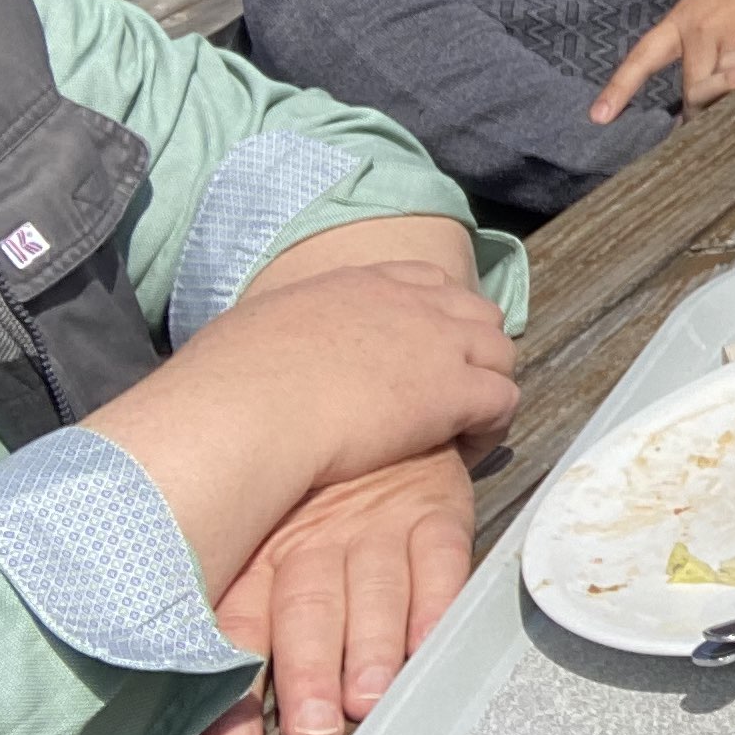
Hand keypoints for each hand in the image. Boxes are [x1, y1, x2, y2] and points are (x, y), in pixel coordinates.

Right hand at [88, 251, 515, 602]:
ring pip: (501, 353)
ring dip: (487, 387)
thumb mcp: (255, 333)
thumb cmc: (230, 383)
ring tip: (461, 428)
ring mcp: (439, 344)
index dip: (434, 318)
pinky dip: (491, 427)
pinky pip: (504, 402)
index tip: (421, 354)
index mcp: (358, 285)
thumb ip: (276, 337)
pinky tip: (462, 452)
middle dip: (471, 349)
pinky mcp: (455, 391)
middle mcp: (409, 304)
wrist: (247, 410)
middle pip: (475, 312)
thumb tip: (253, 357)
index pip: (423, 282)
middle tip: (448, 394)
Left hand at [195, 449, 475, 734]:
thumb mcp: (254, 525)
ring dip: (370, 647)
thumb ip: (231, 597)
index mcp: (263, 550)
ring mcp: (379, 523)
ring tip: (366, 697)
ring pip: (371, 591)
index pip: (242, 624)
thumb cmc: (307, 486)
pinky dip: (436, 600)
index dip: (239, 685)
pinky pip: (439, 558)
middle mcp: (317, 539)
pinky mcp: (435, 510)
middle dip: (308, 672)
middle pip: (309, 610)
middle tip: (312, 727)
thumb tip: (177, 689)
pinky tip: (429, 641)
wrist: (372, 391)